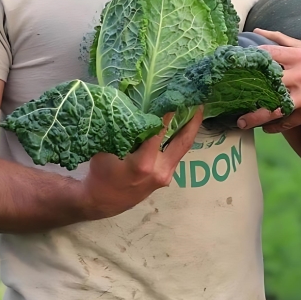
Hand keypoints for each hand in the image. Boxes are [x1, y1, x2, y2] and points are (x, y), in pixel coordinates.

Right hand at [81, 107, 202, 219]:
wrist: (101, 202)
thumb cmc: (100, 174)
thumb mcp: (106, 149)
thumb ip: (122, 131)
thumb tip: (132, 105)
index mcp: (143, 163)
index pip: (160, 132)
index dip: (168, 113)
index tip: (175, 96)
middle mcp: (159, 170)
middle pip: (183, 141)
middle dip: (194, 121)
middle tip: (199, 102)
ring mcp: (165, 176)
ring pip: (182, 149)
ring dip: (189, 130)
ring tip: (195, 111)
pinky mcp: (166, 179)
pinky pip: (176, 156)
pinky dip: (179, 141)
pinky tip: (181, 128)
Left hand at [236, 29, 300, 131]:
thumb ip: (281, 40)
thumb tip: (257, 31)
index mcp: (299, 56)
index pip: (268, 54)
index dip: (249, 59)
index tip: (232, 64)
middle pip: (268, 84)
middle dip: (248, 91)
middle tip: (230, 97)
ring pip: (275, 108)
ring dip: (256, 117)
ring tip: (241, 121)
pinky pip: (286, 122)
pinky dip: (273, 126)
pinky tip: (264, 127)